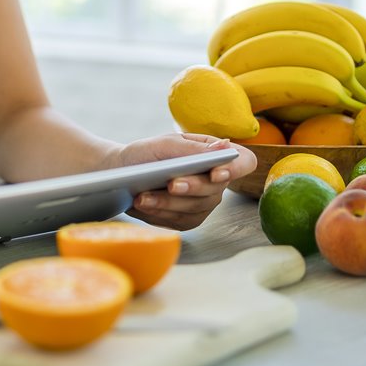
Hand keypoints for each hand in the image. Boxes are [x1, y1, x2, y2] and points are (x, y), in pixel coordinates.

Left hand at [108, 133, 256, 230]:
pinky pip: (178, 221)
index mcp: (213, 155)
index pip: (243, 162)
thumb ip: (192, 149)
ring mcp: (202, 203)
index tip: (216, 173)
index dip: (235, 169)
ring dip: (167, 203)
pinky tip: (142, 206)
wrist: (122, 173)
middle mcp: (214, 182)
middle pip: (214, 190)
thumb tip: (225, 147)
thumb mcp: (164, 144)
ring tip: (142, 197)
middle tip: (171, 184)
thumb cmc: (146, 154)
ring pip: (194, 208)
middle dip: (191, 188)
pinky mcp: (187, 220)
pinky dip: (159, 213)